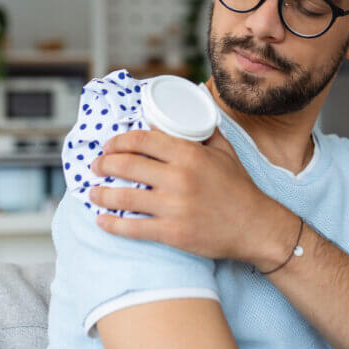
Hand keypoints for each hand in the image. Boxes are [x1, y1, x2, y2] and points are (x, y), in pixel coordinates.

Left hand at [88, 127, 293, 267]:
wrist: (255, 227)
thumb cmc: (240, 189)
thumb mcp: (225, 152)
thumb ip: (204, 133)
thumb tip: (188, 116)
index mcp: (189, 154)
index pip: (142, 140)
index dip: (119, 141)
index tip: (109, 145)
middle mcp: (179, 178)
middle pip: (127, 165)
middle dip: (104, 164)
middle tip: (97, 166)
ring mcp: (174, 206)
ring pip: (124, 196)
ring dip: (101, 193)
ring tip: (93, 192)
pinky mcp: (172, 232)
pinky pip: (133, 228)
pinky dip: (113, 224)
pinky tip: (102, 220)